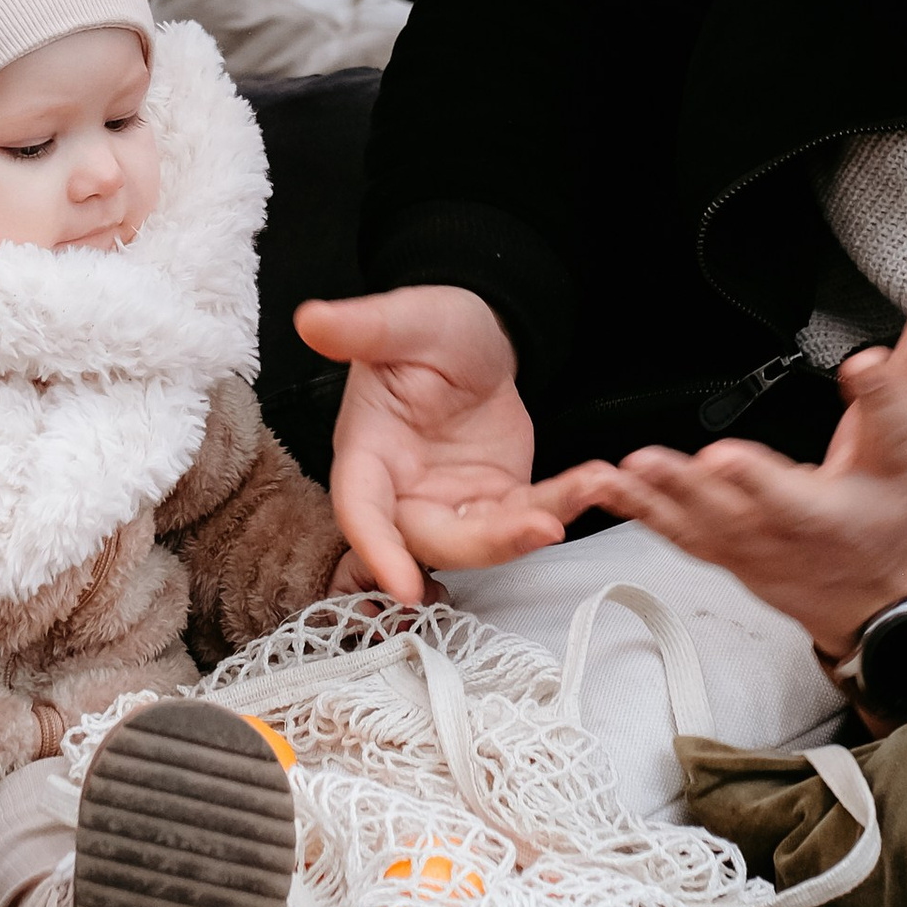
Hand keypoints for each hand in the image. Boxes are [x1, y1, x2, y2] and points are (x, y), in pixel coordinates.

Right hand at [295, 283, 567, 603]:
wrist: (477, 337)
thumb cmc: (428, 331)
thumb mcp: (401, 321)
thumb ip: (361, 327)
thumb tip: (311, 320)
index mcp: (367, 454)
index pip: (362, 510)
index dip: (379, 551)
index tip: (404, 586)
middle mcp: (403, 492)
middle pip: (433, 542)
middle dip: (488, 543)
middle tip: (540, 526)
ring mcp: (451, 504)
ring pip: (485, 541)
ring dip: (533, 527)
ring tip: (584, 490)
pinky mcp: (496, 502)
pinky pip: (527, 518)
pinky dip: (562, 506)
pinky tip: (595, 483)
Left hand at [536, 248, 906, 670]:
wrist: (883, 597)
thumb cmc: (895, 497)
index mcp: (882, 471)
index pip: (892, 428)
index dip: (880, 396)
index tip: (864, 367)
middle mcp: (824, 514)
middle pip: (789, 496)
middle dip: (754, 483)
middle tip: (720, 459)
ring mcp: (770, 540)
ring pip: (721, 521)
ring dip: (678, 495)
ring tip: (642, 466)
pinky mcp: (728, 551)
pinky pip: (680, 532)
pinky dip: (641, 510)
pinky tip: (605, 483)